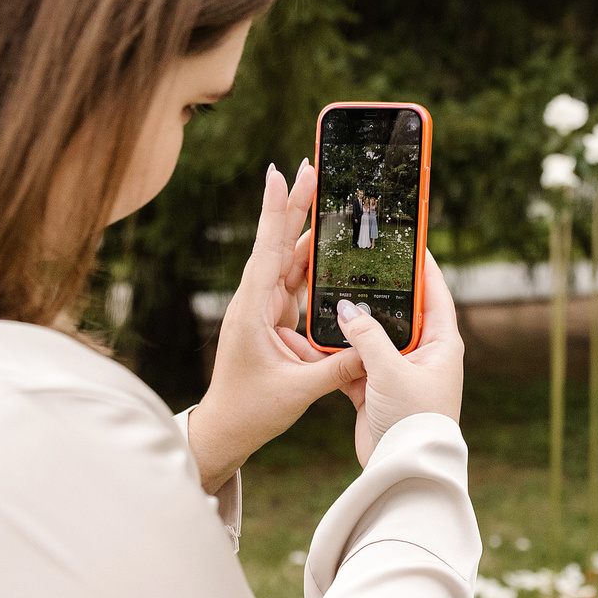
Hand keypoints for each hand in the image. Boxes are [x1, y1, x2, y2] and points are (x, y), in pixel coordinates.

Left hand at [184, 162, 364, 494]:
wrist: (226, 429)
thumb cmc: (251, 410)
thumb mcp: (298, 390)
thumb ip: (337, 367)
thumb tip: (371, 346)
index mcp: (252, 311)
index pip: (267, 251)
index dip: (274, 211)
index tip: (276, 172)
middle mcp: (254, 302)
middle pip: (277, 244)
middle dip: (293, 204)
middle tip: (309, 167)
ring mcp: (262, 309)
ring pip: (287, 259)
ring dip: (304, 228)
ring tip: (323, 194)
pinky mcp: (273, 320)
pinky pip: (294, 282)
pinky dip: (310, 261)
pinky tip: (325, 243)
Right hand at [334, 252, 465, 463]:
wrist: (402, 470)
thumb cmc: (413, 419)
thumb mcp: (391, 371)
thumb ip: (368, 335)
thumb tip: (347, 307)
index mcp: (442, 343)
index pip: (434, 293)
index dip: (422, 265)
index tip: (408, 239)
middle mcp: (423, 354)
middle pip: (399, 311)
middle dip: (378, 291)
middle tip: (359, 262)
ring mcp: (398, 371)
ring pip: (372, 336)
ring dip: (352, 322)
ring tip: (331, 292)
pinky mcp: (375, 389)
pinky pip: (354, 361)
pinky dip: (338, 351)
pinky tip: (317, 334)